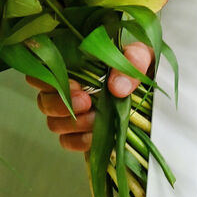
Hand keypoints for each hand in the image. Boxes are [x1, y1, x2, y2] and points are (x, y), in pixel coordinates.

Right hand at [28, 41, 153, 151]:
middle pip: (44, 101)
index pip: (41, 71)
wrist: (155, 88)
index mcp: (73, 64)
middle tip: (87, 102)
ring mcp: (73, 113)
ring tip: (96, 119)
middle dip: (62, 105)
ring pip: (54, 123)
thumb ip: (132, 59)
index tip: (75, 84)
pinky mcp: (82, 132)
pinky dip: (79, 141)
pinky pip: (67, 141)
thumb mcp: (142, 54)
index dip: (48, 81)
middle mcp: (67, 89)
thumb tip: (116, 87)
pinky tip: (95, 136)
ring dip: (73, 123)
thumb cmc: (141, 64)